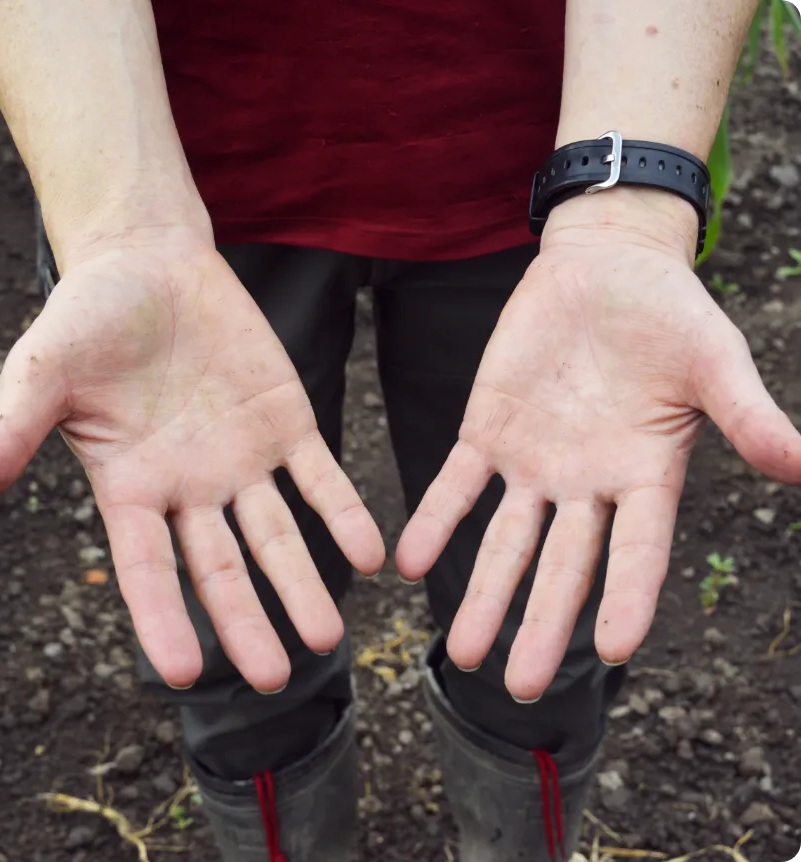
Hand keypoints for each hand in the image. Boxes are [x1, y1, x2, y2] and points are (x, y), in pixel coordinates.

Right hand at [0, 227, 384, 691]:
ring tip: (328, 637)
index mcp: (132, 488)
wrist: (151, 264)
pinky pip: (319, 478)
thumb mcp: (42, 372)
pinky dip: (342, 513)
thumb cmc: (89, 318)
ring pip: (277, 536)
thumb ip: (10, 434)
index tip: (188, 675)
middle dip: (248, 622)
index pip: (148, 570)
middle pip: (222, 569)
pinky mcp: (287, 423)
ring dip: (304, 583)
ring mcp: (244, 460)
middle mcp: (191, 487)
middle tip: (276, 678)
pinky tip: (369, 553)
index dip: (165, 621)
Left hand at [397, 191, 800, 701]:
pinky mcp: (487, 431)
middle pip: (562, 567)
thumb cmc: (668, 312)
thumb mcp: (714, 360)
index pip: (637, 552)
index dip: (627, 598)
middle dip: (540, 624)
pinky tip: (408, 560)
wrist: (602, 267)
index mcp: (645, 476)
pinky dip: (434, 520)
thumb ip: (747, 414)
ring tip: (460, 651)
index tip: (613, 650)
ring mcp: (532, 462)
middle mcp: (585, 484)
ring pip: (505, 540)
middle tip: (517, 687)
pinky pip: (456, 485)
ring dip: (483, 593)